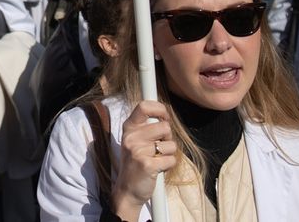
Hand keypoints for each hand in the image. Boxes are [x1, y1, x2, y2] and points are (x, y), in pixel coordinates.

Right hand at [112, 101, 176, 220]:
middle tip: (159, 149)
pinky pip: (171, 159)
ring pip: (171, 145)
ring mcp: (138, 151)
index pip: (144, 106)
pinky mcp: (147, 165)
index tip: (165, 117)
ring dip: (168, 154)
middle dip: (168, 138)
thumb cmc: (136, 164)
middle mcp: (131, 138)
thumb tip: (165, 115)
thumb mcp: (135, 141)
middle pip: (165, 127)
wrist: (127, 191)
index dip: (160, 109)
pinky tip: (157, 169)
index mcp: (129, 129)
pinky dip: (168, 166)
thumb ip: (147, 127)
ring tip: (156, 160)